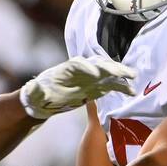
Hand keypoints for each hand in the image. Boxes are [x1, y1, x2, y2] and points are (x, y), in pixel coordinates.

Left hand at [19, 56, 134, 118]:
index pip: (78, 65)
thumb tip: (33, 86)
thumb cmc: (39, 95)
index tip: (95, 74)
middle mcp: (81, 70)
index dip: (87, 68)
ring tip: (133, 77)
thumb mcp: (34, 94)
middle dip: (110, 67)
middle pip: (97, 64)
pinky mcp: (98, 87)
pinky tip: (131, 91)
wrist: (45, 100)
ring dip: (121, 74)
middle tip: (121, 72)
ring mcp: (91, 77)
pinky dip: (122, 87)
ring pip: (108, 73)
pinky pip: (112, 85)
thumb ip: (35, 90)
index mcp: (66, 69)